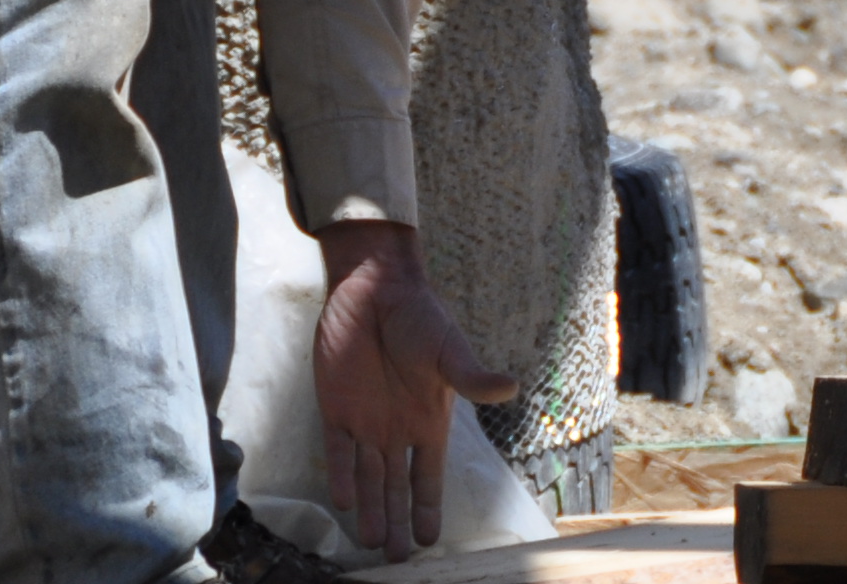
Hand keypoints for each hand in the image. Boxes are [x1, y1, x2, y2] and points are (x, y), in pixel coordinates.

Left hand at [313, 220, 518, 557]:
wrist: (374, 290)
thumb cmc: (420, 316)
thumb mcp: (449, 349)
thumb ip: (472, 376)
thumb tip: (512, 388)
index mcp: (429, 420)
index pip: (429, 475)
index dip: (430, 507)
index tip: (432, 542)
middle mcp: (397, 430)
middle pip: (397, 487)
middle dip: (399, 522)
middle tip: (397, 559)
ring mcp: (365, 422)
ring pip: (367, 478)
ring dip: (371, 510)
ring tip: (372, 544)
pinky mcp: (335, 409)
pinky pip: (336, 453)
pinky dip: (340, 477)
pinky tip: (344, 503)